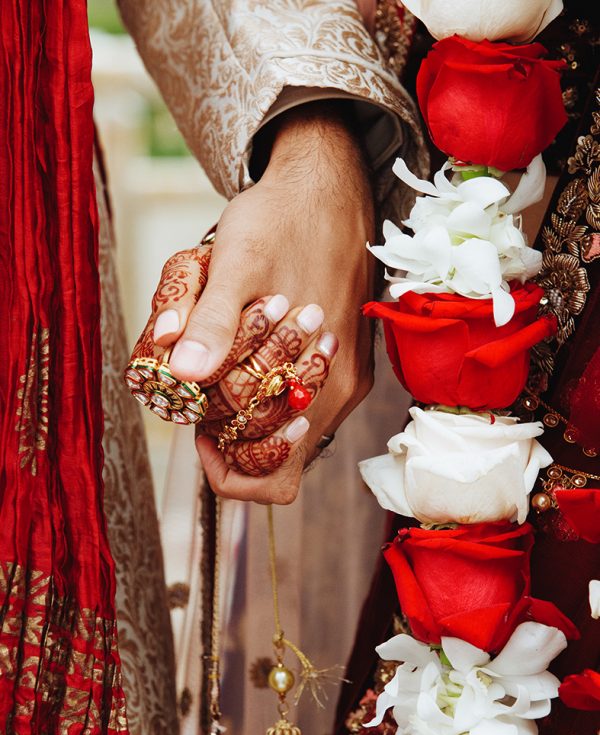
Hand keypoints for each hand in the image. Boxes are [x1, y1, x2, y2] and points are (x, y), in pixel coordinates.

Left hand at [154, 102, 375, 502]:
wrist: (332, 187)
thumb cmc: (279, 221)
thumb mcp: (234, 261)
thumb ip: (211, 322)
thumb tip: (184, 377)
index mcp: (310, 379)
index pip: (268, 478)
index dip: (223, 463)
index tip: (199, 420)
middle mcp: (337, 393)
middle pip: (275, 457)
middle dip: (231, 431)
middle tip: (206, 381)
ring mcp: (348, 381)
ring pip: (291, 433)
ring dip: (252, 410)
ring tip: (229, 360)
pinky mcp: (354, 366)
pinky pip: (309, 404)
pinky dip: (276, 391)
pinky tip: (257, 350)